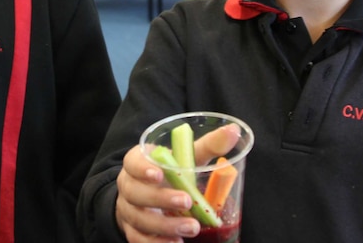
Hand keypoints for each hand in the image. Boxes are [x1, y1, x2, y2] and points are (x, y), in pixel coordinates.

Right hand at [114, 124, 240, 242]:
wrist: (151, 194)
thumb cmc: (172, 172)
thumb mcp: (187, 156)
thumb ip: (209, 145)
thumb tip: (233, 131)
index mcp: (138, 163)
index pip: (133, 163)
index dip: (142, 168)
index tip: (159, 173)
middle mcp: (128, 186)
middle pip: (135, 193)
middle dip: (160, 198)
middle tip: (187, 202)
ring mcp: (129, 210)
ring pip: (139, 219)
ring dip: (165, 225)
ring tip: (192, 228)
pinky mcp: (133, 231)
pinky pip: (139, 240)